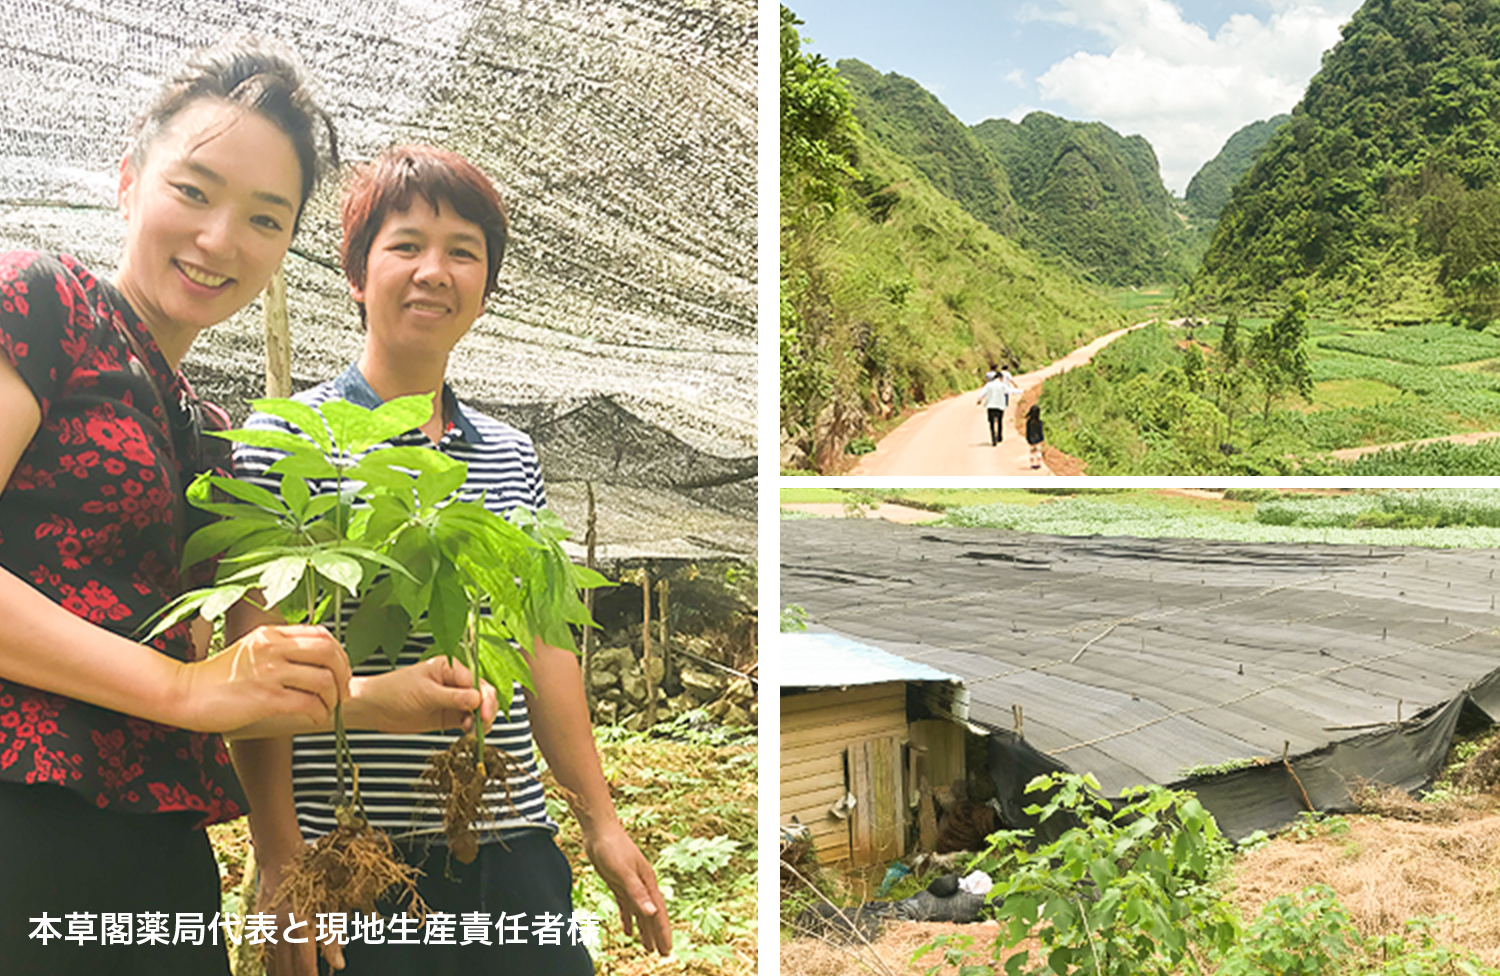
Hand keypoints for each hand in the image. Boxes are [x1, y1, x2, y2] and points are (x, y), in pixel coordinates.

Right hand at [172, 625, 349, 734]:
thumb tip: (314, 662)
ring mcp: (269, 672)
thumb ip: (280, 649)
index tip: (341, 672)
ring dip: (333, 698)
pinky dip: (319, 712)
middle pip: (329, 653)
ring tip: (328, 708)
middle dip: (343, 675)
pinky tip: (315, 718)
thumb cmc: (218, 678)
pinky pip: (308, 703)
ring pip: (323, 679)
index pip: (322, 635)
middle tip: (342, 692)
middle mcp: (273, 648)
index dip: (340, 655)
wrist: (185, 694)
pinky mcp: (265, 698)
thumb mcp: (252, 651)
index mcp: (271, 633)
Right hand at [257, 875, 346, 973]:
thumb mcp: (331, 904)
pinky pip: (263, 953)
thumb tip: (339, 965)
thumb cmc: (313, 877)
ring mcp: (265, 929)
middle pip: (286, 971)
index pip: (305, 967)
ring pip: (272, 965)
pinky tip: (279, 969)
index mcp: (301, 925)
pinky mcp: (256, 926)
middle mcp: (280, 930)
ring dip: (283, 974)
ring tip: (295, 975)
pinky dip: (272, 964)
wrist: (281, 856)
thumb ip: (333, 938)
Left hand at [347, 656, 498, 733]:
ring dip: (481, 720)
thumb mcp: (425, 693)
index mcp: (449, 668)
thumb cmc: (394, 691)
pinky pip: (468, 720)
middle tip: (483, 722)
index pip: (475, 681)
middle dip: (486, 708)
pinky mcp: (448, 715)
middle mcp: (454, 682)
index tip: (482, 712)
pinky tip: (468, 732)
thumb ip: (453, 697)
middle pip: (482, 693)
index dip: (483, 696)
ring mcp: (452, 700)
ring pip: (478, 708)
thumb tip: (477, 699)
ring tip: (473, 729)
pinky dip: (472, 727)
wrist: (374, 708)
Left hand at [584, 823, 671, 954]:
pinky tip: (628, 932)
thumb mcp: (623, 872)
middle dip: (657, 934)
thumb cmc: (612, 847)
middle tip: (663, 954)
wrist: (599, 830)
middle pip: (652, 915)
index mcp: (647, 883)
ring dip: (644, 930)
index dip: (663, 932)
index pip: (658, 913)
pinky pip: (626, 907)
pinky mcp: (618, 884)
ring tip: (648, 948)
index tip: (667, 950)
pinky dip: (628, 920)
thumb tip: (652, 913)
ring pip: (640, 913)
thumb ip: (637, 893)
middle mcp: (642, 885)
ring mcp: (630, 885)